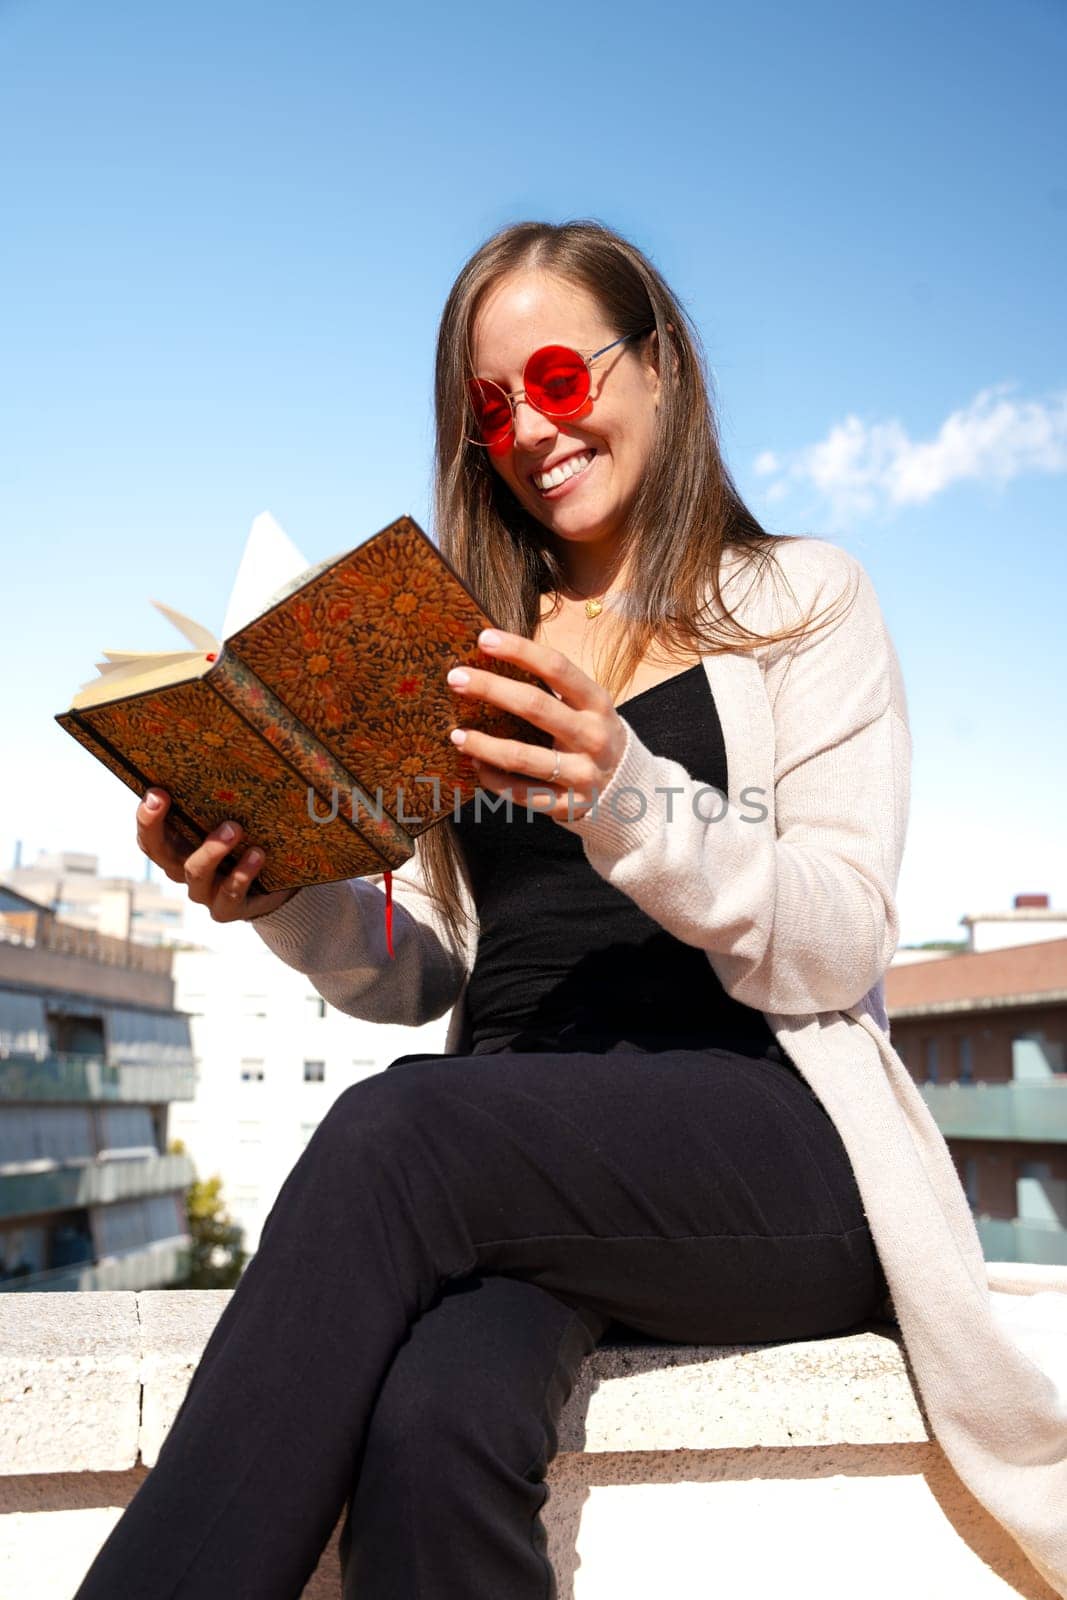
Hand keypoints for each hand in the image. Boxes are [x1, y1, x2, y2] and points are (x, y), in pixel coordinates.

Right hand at [135, 789, 297, 922]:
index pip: (149, 833)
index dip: (146, 816)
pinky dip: (242, 874)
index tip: (155, 791)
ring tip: (234, 828)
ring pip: (195, 872)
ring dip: (211, 849)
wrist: (276, 884)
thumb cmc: (250, 839)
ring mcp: (204, 891)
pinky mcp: (228, 908)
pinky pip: (230, 894)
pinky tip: (257, 854)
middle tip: (164, 798)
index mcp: (176, 845)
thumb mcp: (233, 816)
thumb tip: (237, 740)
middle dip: (156, 824)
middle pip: (160, 851)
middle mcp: (182, 869)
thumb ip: (223, 794)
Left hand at [445, 628, 627, 821]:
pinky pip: (520, 793)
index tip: (484, 639)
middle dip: (491, 688)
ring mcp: (582, 774)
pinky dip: (493, 779)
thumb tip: (496, 659)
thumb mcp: (589, 709)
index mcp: (597, 704)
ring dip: (483, 744)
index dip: (520, 650)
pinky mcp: (568, 806)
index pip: (557, 667)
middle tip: (455, 678)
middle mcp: (593, 737)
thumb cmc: (594, 738)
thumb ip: (555, 689)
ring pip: (522, 756)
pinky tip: (476, 765)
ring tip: (456, 735)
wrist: (631, 792)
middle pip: (535, 706)